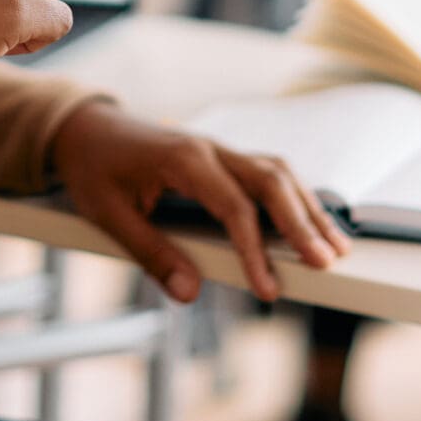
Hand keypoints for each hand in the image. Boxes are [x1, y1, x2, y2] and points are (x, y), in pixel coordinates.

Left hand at [48, 102, 349, 304]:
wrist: (84, 127)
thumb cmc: (93, 168)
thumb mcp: (107, 215)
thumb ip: (150, 254)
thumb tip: (189, 293)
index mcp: (183, 159)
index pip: (234, 207)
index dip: (255, 250)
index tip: (269, 289)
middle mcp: (210, 149)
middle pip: (271, 180)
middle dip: (302, 223)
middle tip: (326, 263)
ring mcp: (219, 150)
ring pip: (278, 173)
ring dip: (308, 209)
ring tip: (335, 247)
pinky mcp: (221, 158)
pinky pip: (268, 174)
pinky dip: (294, 198)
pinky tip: (310, 223)